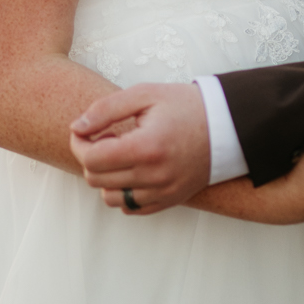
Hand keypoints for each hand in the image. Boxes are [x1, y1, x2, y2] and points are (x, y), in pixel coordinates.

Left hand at [69, 82, 210, 214]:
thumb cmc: (185, 105)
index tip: (84, 130)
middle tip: (105, 137)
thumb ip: (105, 109)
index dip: (78, 144)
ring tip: (120, 154)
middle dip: (90, 156)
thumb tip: (76, 127)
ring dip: (105, 177)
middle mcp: (155, 176)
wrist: (227, 125)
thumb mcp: (145, 94)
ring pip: (110, 198)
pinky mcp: (170, 200)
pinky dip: (123, 191)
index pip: (91, 159)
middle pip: (96, 179)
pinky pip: (131, 208)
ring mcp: (163, 192)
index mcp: (146, 147)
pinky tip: (132, 169)